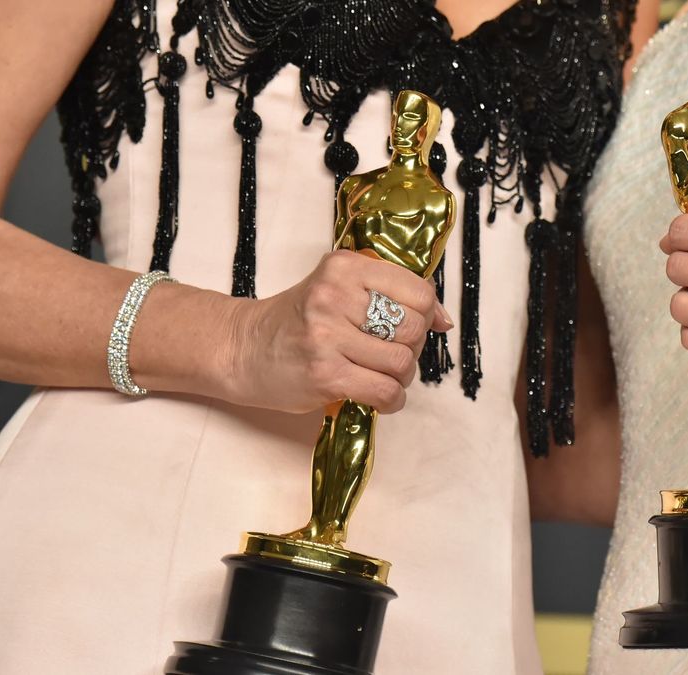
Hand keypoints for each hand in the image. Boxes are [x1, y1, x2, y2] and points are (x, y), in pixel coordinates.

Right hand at [224, 249, 452, 413]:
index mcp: (344, 267)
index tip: (416, 326)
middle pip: (413, 327)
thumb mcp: (338, 289)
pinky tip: (378, 395)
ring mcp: (328, 336)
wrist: (243, 348)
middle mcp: (335, 295)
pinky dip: (391, 400)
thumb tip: (444, 320)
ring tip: (381, 375)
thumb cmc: (297, 320)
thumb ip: (390, 295)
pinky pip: (385, 391)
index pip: (418, 290)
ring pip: (402, 362)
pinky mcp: (325, 374)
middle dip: (412, 348)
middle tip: (391, 353)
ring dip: (401, 377)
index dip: (426, 314)